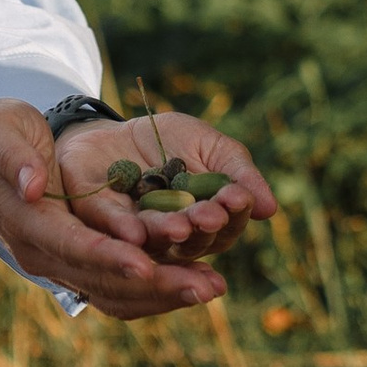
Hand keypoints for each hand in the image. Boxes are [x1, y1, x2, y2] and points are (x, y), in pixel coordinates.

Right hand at [0, 100, 273, 319]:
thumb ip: (14, 156)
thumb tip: (33, 184)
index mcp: (29, 223)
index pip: (72, 246)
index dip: (110, 257)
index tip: (149, 264)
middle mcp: (45, 255)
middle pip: (103, 281)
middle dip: (157, 285)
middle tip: (209, 285)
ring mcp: (62, 265)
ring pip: (115, 295)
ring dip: (165, 295)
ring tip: (213, 286)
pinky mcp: (80, 265)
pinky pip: (120, 290)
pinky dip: (158, 290)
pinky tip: (196, 280)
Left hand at [51, 110, 274, 273]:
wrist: (112, 125)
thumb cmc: (168, 140)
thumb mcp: (209, 146)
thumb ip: (238, 173)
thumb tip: (269, 208)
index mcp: (200, 223)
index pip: (223, 227)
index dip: (231, 214)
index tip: (238, 198)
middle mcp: (169, 238)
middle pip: (191, 241)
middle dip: (201, 226)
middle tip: (210, 214)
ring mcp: (133, 230)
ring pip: (153, 239)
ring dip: (166, 233)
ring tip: (178, 226)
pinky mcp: (96, 216)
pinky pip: (109, 228)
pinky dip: (122, 229)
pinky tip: (134, 232)